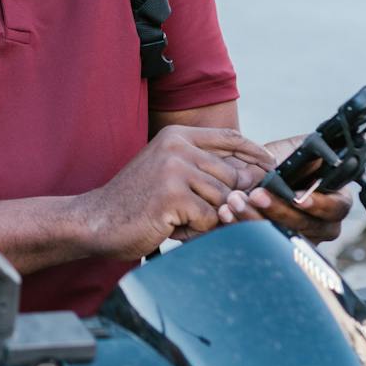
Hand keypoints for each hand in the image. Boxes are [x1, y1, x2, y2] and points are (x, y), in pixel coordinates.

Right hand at [81, 127, 273, 259]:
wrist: (95, 220)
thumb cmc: (135, 202)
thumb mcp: (168, 174)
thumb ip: (204, 171)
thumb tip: (252, 179)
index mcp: (176, 135)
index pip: (229, 138)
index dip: (254, 153)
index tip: (270, 167)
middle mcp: (177, 146)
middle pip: (231, 175)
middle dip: (223, 200)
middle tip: (193, 214)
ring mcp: (174, 169)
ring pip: (223, 198)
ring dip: (206, 217)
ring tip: (177, 219)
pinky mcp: (173, 195)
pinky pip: (209, 218)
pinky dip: (195, 230)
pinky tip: (171, 226)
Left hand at [215, 135, 354, 243]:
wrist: (251, 174)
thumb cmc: (279, 162)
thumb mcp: (295, 150)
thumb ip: (310, 152)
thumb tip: (319, 151)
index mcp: (335, 199)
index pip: (335, 207)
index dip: (317, 204)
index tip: (295, 197)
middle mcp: (323, 224)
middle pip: (306, 225)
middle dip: (278, 209)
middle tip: (256, 195)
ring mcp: (300, 240)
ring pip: (282, 237)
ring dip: (256, 219)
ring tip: (235, 201)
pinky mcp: (275, 247)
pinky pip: (261, 243)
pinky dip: (241, 227)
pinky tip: (227, 214)